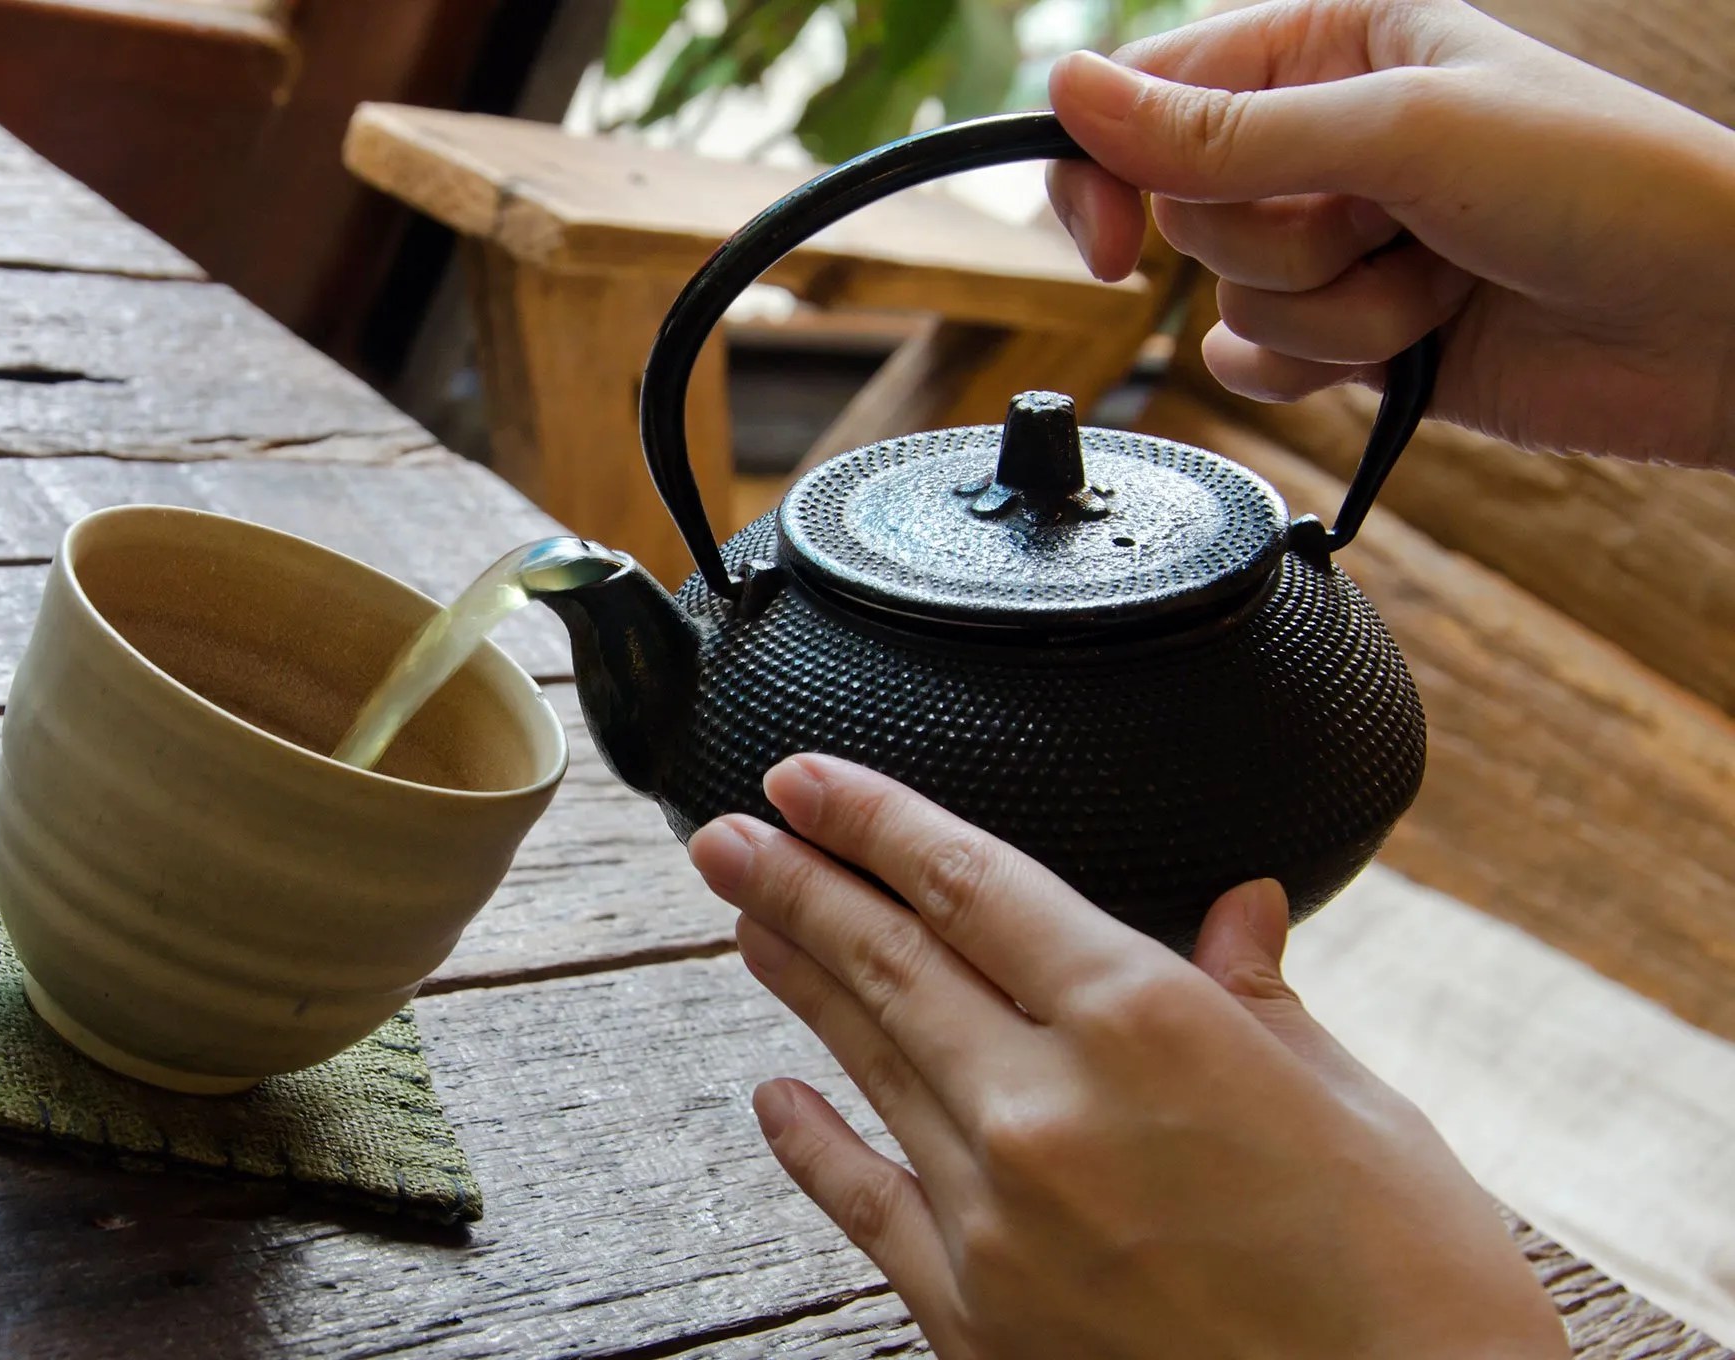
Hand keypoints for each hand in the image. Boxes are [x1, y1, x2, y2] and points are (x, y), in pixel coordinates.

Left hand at [688, 755, 1568, 1358]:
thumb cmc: (1414, 1282)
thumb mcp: (1359, 1106)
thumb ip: (1261, 1001)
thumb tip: (1239, 908)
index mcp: (1148, 1026)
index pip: (971, 885)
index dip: (874, 820)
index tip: (803, 780)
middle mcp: (1049, 1109)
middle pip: (890, 963)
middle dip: (795, 884)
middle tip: (721, 836)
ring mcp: (999, 1220)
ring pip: (870, 1066)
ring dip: (796, 984)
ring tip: (742, 920)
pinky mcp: (978, 1320)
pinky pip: (866, 1207)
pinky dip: (813, 1146)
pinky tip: (774, 1100)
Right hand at [1045, 0, 1734, 469]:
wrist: (1717, 322)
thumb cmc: (1604, 186)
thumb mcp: (1398, 133)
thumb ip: (1222, 130)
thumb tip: (1070, 94)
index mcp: (1329, 42)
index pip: (1149, 96)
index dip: (1114, 170)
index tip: (1118, 244)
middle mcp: (1323, 137)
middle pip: (1187, 209)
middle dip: (1278, 241)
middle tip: (1376, 224)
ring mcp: (1340, 240)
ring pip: (1230, 297)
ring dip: (1332, 311)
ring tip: (1436, 278)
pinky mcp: (1355, 332)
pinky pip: (1258, 365)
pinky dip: (1321, 367)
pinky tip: (1407, 339)